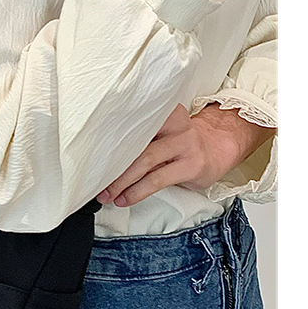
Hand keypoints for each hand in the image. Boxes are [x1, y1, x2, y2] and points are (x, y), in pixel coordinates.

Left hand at [96, 102, 275, 207]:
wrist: (217, 149)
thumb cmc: (180, 143)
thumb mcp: (162, 131)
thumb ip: (139, 138)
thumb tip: (104, 157)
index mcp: (163, 110)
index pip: (131, 120)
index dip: (108, 136)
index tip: (90, 150)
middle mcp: (174, 123)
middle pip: (135, 142)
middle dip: (112, 164)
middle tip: (95, 180)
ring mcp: (184, 143)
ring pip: (145, 160)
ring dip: (122, 181)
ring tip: (107, 194)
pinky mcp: (190, 164)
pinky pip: (157, 179)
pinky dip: (137, 191)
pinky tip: (125, 198)